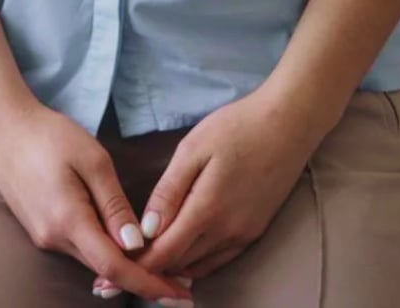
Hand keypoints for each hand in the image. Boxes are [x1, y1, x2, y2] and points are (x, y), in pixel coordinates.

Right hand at [0, 96, 194, 303]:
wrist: (2, 128)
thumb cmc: (49, 135)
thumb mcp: (92, 160)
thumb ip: (115, 204)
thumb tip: (136, 245)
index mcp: (69, 221)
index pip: (115, 268)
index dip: (150, 284)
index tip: (180, 294)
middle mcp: (54, 238)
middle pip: (106, 270)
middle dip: (143, 277)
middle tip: (181, 277)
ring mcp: (44, 237)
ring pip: (92, 259)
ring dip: (123, 264)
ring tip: (157, 258)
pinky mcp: (40, 230)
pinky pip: (79, 247)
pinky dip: (104, 251)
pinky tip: (120, 241)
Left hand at [96, 85, 327, 288]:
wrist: (289, 124)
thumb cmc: (236, 128)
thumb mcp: (193, 149)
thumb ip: (169, 191)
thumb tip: (146, 230)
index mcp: (207, 210)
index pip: (165, 252)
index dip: (137, 265)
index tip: (110, 271)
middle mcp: (227, 231)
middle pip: (180, 264)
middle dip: (149, 271)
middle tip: (117, 274)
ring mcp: (244, 234)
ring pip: (200, 265)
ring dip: (173, 270)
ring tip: (144, 269)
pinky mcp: (256, 231)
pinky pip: (220, 259)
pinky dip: (197, 264)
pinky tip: (182, 259)